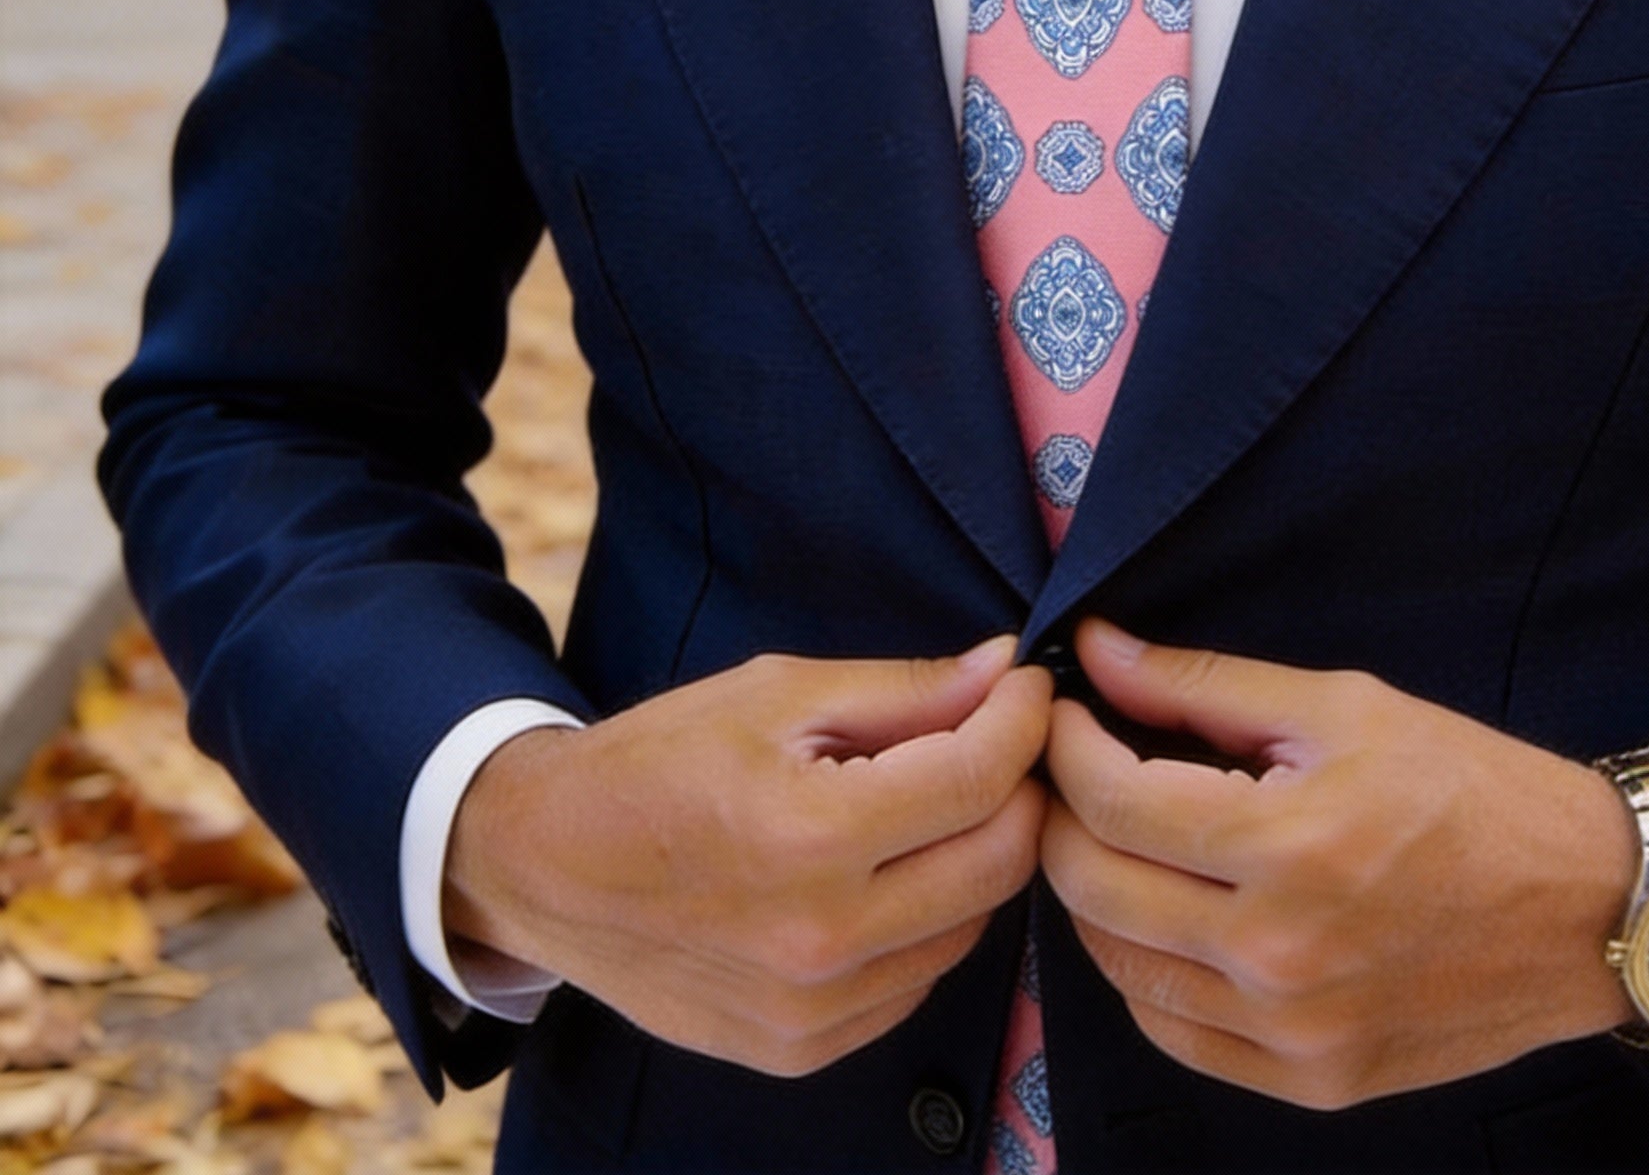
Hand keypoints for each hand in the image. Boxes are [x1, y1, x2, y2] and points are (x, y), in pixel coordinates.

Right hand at [444, 635, 1049, 1075]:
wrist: (545, 866)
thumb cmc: (659, 760)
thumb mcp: (777, 693)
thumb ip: (905, 689)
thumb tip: (1005, 669)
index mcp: (812, 837)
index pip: (979, 779)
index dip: (1024, 720)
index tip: (1030, 686)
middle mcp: (821, 941)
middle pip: (999, 862)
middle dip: (1021, 787)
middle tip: (1000, 739)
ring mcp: (812, 1012)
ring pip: (971, 927)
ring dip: (977, 855)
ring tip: (937, 800)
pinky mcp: (801, 1050)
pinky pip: (917, 980)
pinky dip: (928, 920)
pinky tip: (888, 871)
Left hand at [1041, 620, 1637, 1110]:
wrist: (1591, 906)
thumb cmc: (1473, 789)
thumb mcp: (1343, 706)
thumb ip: (1204, 684)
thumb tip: (1099, 652)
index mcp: (1289, 847)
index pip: (1110, 802)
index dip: (1064, 746)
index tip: (1063, 711)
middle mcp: (1280, 955)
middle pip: (1093, 889)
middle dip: (1056, 816)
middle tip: (1072, 770)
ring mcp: (1294, 1033)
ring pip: (1120, 970)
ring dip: (1093, 895)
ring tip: (1114, 836)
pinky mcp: (1313, 1082)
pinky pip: (1176, 1035)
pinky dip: (1146, 973)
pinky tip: (1165, 917)